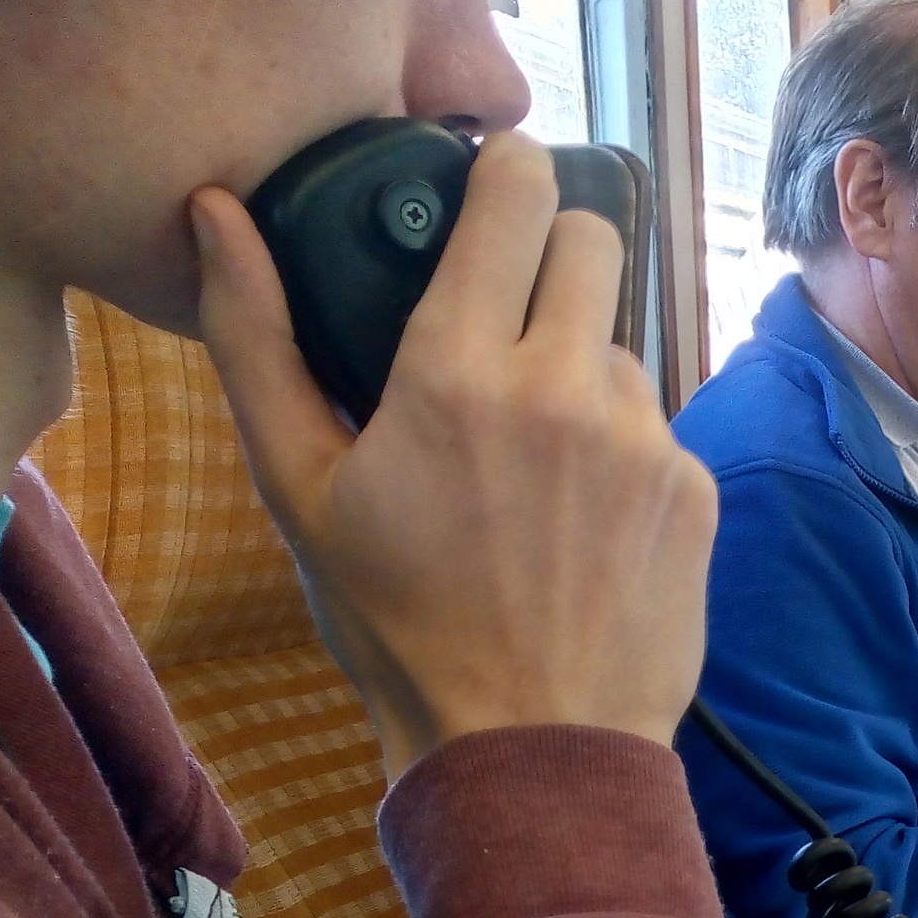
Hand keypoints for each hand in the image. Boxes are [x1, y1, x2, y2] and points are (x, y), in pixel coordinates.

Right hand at [191, 131, 713, 778]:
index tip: (494, 184)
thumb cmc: (402, 622)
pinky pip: (657, 426)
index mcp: (460, 370)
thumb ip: (257, 338)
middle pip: (595, 239)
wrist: (533, 744)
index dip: (509, 172)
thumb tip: (222, 219)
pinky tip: (581, 518)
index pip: (518, 194)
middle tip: (510, 312)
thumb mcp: (300, 488)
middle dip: (554, 253)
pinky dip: (620, 449)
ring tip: (533, 456)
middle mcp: (566, 386)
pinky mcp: (696, 489)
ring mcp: (644, 438)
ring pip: (620, 343)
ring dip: (580, 370)